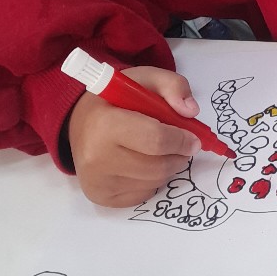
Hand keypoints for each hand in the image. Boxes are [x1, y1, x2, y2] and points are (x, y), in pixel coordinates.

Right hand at [67, 65, 202, 206]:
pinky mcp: (100, 197)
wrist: (81, 121)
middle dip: (179, 156)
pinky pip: (143, 194)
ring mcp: (97, 182)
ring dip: (168, 167)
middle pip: (158, 167)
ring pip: (154, 182)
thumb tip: (191, 111)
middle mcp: (96, 158)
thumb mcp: (145, 79)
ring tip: (160, 150)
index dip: (182, 140)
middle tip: (184, 146)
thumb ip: (173, 86)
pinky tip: (144, 162)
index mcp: (106, 125)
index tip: (195, 139)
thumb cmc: (116, 100)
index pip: (156, 140)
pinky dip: (153, 180)